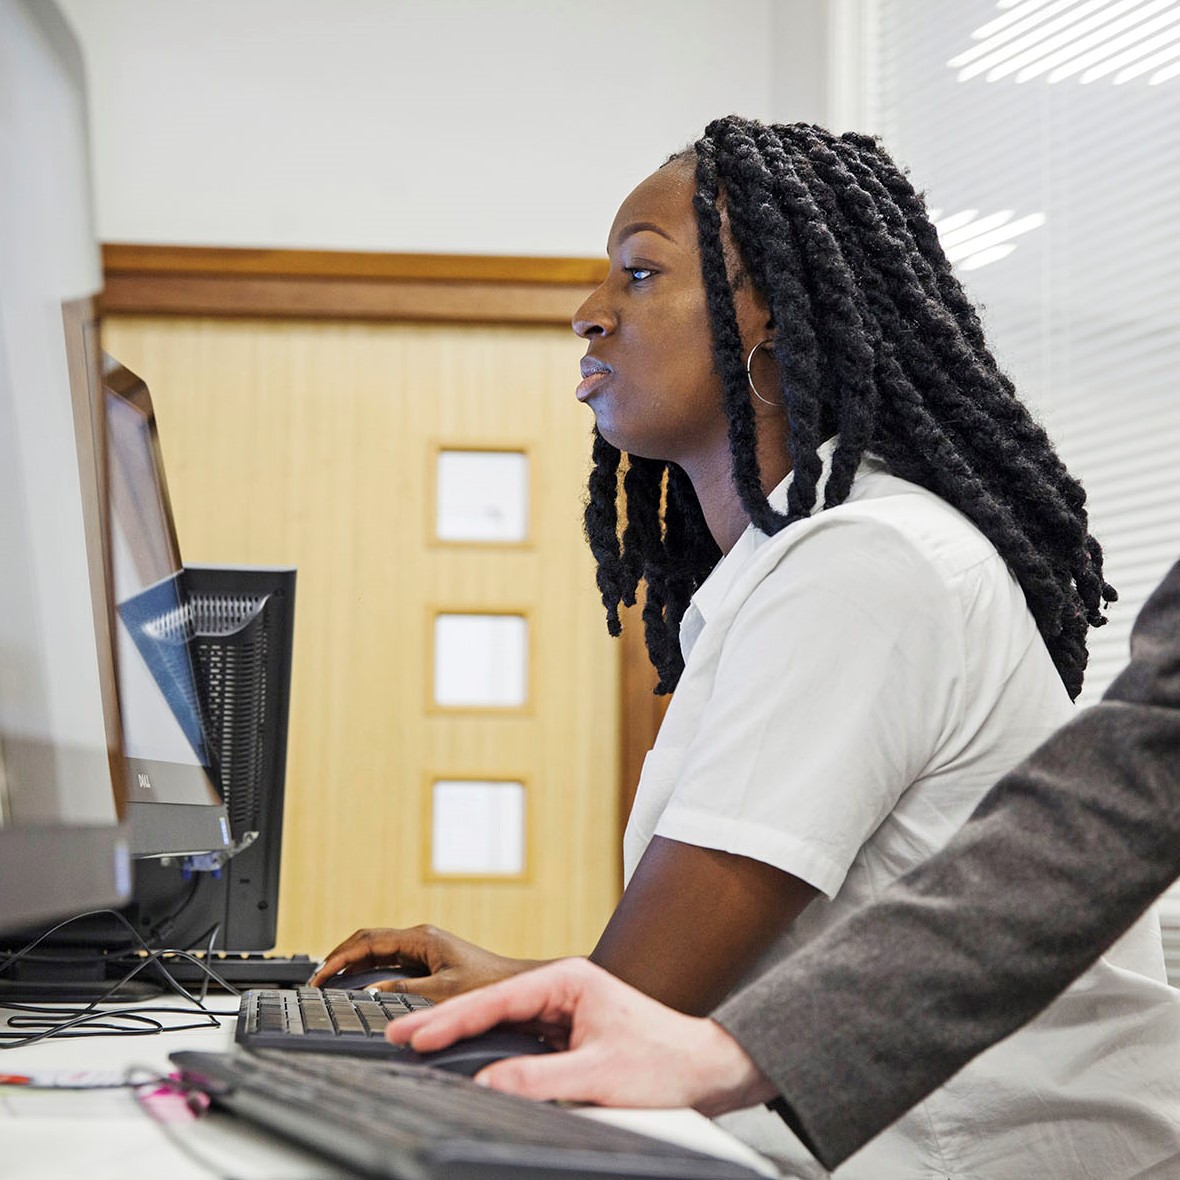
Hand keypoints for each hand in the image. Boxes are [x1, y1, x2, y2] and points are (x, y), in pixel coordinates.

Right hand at [308, 924, 540, 1000]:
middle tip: (316, 981)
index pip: (368, 941)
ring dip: (352, 964)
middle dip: (339, 958)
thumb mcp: (443, 992)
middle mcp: (420, 938)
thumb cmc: (488, 985)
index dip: (339, 958)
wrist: (515, 984)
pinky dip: (368, 971)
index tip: (318, 977)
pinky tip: (357, 986)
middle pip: (368, 941)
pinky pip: (389, 961)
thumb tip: (370, 991)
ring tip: (329, 984)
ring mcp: (424, 947)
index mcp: (421, 938)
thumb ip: (405, 992)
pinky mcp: (428, 960)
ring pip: (377, 950)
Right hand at [386, 957, 776, 1115]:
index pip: (497, 999)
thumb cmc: (665, 1064)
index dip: (451, 1020)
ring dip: (465, 1037)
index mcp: (568, 980)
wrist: (706, 1071)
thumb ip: (538, 1079)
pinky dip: (489, 1051)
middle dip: (446, 1023)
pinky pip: (519, 1041)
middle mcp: (562, 988)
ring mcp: (565, 1010)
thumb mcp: (598, 1076)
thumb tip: (485, 1083)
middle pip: (492, 1006)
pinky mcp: (568, 1033)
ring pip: (503, 1023)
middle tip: (398, 1038)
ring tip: (419, 1048)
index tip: (413, 1035)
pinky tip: (464, 1060)